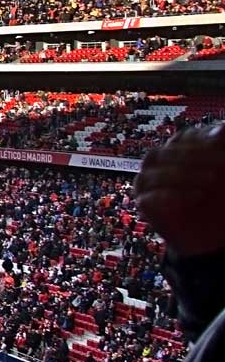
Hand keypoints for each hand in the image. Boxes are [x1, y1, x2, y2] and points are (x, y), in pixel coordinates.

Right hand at [137, 122, 224, 257]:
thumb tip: (222, 128)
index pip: (182, 139)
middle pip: (164, 154)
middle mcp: (156, 163)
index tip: (220, 143)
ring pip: (154, 174)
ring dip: (185, 176)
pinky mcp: (144, 204)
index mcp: (176, 149)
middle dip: (193, 158)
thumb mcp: (222, 170)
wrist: (212, 233)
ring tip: (211, 182)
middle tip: (220, 165)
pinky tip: (197, 197)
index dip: (201, 141)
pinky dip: (173, 196)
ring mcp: (146, 184)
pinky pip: (150, 198)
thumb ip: (219, 147)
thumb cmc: (220, 199)